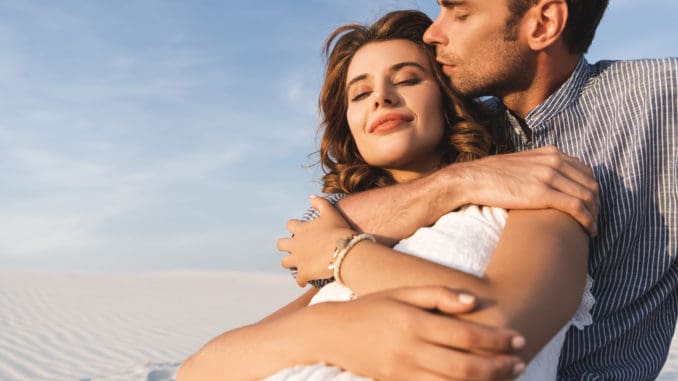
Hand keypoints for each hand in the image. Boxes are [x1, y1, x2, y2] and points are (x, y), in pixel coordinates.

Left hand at [277, 195, 355, 286]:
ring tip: (296, 264)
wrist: (343, 250)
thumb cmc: (338, 230)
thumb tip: (310, 196)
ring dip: (289, 263)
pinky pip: (298, 279)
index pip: (290, 225)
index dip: (294, 227)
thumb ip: (320, 202)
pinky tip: (303, 281)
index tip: (299, 229)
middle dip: (285, 246)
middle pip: (281, 244)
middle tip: (293, 248)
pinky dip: (300, 280)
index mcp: (301, 229)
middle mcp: (296, 244)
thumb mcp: (330, 212)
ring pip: (285, 262)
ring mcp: (299, 259)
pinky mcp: (304, 273)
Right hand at [306, 286, 525, 380]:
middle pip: (466, 366)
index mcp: (414, 322)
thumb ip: (436, 294)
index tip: (518, 339)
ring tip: (507, 375)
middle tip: (521, 362)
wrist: (331, 333)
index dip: (497, 339)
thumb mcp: (401, 292)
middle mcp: (411, 350)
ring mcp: (404, 372)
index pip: (466, 335)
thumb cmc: (370, 307)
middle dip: (499, 367)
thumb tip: (472, 302)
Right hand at [452, 146, 599, 235]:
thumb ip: (539, 167)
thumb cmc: (492, 176)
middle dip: (597, 204)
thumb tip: (548, 182)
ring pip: (588, 196)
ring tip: (592, 229)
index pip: (586, 171)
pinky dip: (587, 220)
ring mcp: (549, 176)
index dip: (592, 190)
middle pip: (590, 183)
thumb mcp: (521, 164)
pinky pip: (576, 207)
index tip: (590, 206)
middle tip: (594, 221)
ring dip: (595, 215)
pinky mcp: (542, 193)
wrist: (472, 179)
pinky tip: (588, 231)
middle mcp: (554, 161)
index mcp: (551, 153)